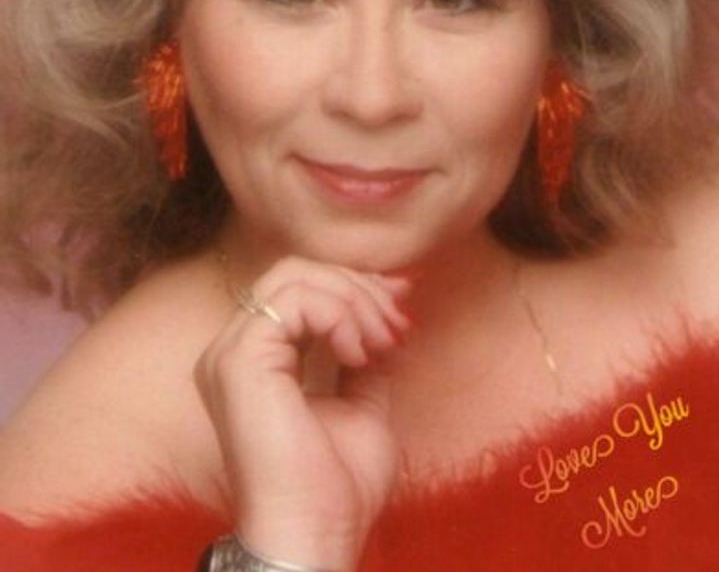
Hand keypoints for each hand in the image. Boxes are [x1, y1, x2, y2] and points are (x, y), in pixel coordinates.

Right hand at [195, 256, 412, 569]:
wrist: (317, 532)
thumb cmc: (336, 485)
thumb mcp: (364, 400)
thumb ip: (367, 351)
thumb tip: (394, 300)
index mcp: (257, 359)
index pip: (301, 289)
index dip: (355, 285)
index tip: (402, 304)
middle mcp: (234, 349)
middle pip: (296, 272)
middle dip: (358, 288)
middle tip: (398, 325)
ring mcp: (231, 351)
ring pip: (295, 277)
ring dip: (354, 300)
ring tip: (382, 343)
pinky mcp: (239, 358)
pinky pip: (295, 300)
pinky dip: (339, 314)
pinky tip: (359, 354)